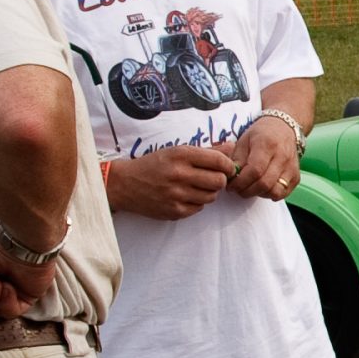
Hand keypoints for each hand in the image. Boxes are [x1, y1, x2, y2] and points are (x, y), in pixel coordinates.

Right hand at [106, 145, 232, 219]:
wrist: (126, 184)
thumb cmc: (155, 165)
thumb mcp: (177, 151)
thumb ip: (207, 150)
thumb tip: (232, 147)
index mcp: (181, 155)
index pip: (219, 161)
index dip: (228, 165)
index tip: (227, 168)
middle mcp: (179, 174)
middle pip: (219, 181)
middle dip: (220, 180)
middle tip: (213, 178)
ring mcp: (176, 194)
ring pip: (211, 197)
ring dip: (208, 192)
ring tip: (196, 186)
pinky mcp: (174, 211)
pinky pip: (199, 208)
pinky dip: (196, 203)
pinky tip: (186, 196)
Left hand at [227, 114, 300, 201]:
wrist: (284, 129)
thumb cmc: (261, 135)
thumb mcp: (244, 141)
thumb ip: (237, 159)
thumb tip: (231, 178)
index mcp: (267, 144)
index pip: (255, 170)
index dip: (240, 182)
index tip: (231, 185)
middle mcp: (282, 156)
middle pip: (265, 183)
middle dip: (247, 191)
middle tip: (238, 189)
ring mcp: (291, 167)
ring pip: (275, 191)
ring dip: (259, 194)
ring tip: (250, 188)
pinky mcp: (296, 176)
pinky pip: (283, 193)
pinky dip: (271, 194)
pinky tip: (262, 188)